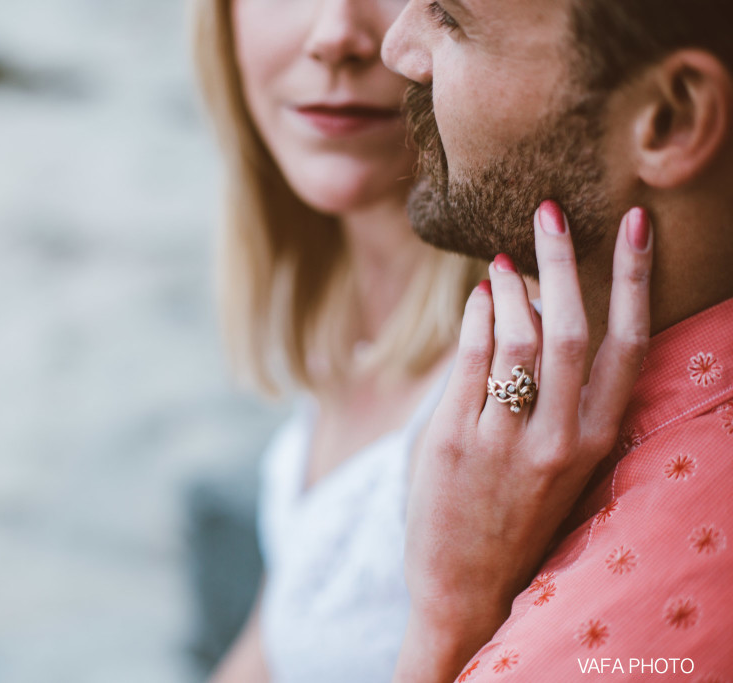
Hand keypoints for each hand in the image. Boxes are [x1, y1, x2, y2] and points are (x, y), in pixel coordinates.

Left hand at [393, 201, 652, 681]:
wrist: (467, 586)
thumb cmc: (513, 512)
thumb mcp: (556, 458)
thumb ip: (554, 392)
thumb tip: (532, 304)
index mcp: (597, 439)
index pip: (628, 343)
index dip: (633, 277)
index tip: (635, 222)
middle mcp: (560, 438)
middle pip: (570, 328)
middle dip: (562, 260)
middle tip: (550, 211)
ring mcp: (506, 441)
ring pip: (518, 339)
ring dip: (512, 286)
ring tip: (503, 260)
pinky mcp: (454, 442)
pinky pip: (470, 362)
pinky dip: (477, 318)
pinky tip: (479, 297)